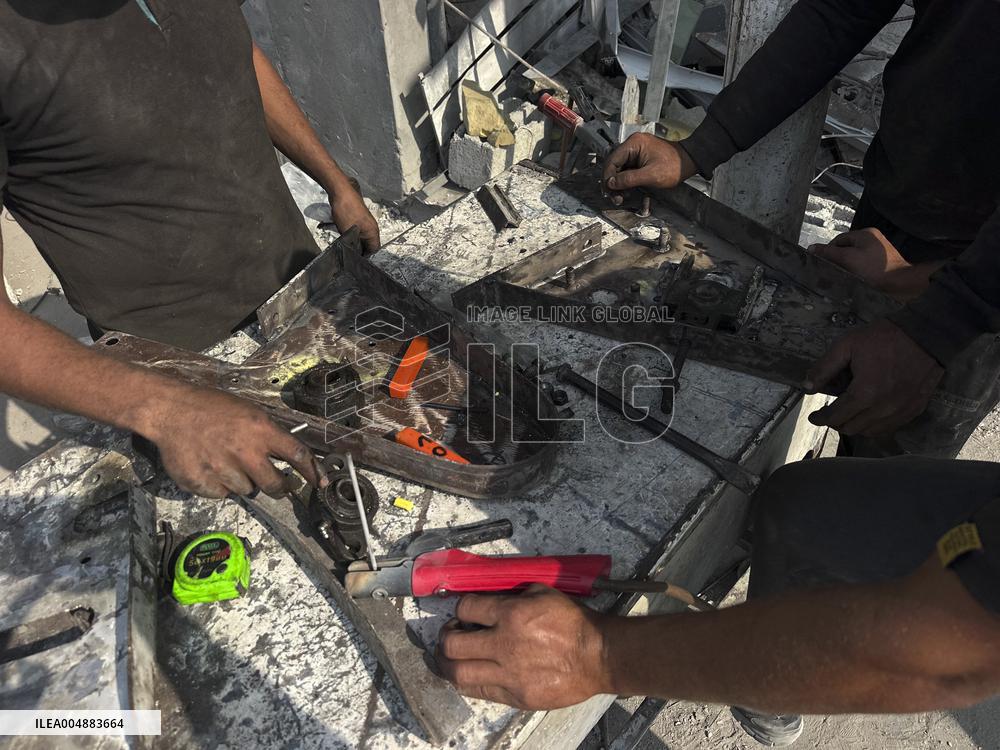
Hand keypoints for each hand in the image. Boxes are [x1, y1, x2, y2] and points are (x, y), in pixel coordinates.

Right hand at [146, 385, 321, 497]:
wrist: (170, 410)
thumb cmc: (211, 407)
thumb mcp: (248, 411)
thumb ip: (268, 434)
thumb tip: (289, 455)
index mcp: (261, 430)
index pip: (297, 454)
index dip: (312, 471)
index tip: (320, 483)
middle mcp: (246, 452)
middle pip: (275, 485)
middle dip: (279, 487)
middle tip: (277, 484)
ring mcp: (223, 469)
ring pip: (247, 490)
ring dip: (243, 481)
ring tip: (227, 461)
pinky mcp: (203, 483)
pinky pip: (222, 494)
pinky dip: (219, 485)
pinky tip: (209, 466)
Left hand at [330, 186, 380, 253]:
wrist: (341, 191)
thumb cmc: (346, 209)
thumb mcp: (348, 232)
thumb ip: (353, 245)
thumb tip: (354, 254)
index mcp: (373, 232)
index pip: (374, 251)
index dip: (365, 258)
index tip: (355, 261)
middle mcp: (372, 228)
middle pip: (368, 244)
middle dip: (358, 249)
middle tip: (348, 254)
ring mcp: (365, 222)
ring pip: (361, 237)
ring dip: (353, 241)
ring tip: (345, 243)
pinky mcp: (358, 218)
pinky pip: (356, 230)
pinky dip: (350, 234)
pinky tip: (342, 234)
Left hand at [436, 584, 609, 709]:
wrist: (598, 655)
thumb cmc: (574, 622)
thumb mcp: (544, 593)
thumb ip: (513, 595)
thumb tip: (491, 597)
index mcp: (511, 614)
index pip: (466, 608)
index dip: (459, 609)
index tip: (462, 613)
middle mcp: (504, 644)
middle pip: (452, 644)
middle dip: (444, 638)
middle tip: (449, 636)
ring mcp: (509, 673)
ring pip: (459, 673)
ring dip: (447, 665)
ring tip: (448, 659)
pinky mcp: (516, 696)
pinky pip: (481, 692)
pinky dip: (469, 683)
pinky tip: (470, 675)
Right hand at [602, 133, 696, 204]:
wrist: (689, 161)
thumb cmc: (675, 165)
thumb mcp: (650, 175)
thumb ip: (628, 179)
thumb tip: (611, 183)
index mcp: (634, 143)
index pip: (612, 161)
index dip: (608, 178)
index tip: (609, 191)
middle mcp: (633, 144)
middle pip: (614, 165)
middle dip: (612, 182)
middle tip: (614, 197)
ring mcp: (636, 151)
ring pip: (619, 168)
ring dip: (618, 183)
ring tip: (620, 196)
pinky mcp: (640, 157)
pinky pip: (627, 169)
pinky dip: (625, 180)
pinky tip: (626, 190)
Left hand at [807, 319, 942, 435]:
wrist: (927, 334)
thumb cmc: (885, 338)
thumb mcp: (847, 345)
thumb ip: (824, 368)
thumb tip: (807, 388)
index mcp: (865, 394)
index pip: (835, 417)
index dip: (820, 419)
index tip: (814, 417)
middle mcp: (883, 409)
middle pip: (851, 428)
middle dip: (836, 422)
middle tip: (830, 412)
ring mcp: (901, 412)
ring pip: (870, 432)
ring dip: (855, 425)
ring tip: (849, 412)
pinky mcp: (914, 410)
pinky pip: (889, 428)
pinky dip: (874, 425)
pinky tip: (869, 413)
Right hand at [810, 228, 942, 300]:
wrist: (900, 283)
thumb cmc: (875, 269)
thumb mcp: (848, 259)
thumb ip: (829, 252)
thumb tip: (812, 248)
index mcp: (865, 233)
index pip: (838, 240)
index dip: (828, 252)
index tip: (822, 265)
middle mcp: (872, 238)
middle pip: (846, 248)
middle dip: (838, 259)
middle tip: (833, 272)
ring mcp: (878, 250)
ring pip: (854, 256)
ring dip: (847, 265)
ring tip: (844, 276)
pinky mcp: (881, 261)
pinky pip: (862, 263)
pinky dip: (856, 270)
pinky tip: (855, 278)